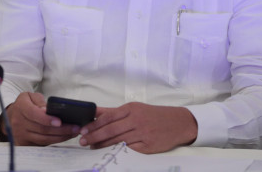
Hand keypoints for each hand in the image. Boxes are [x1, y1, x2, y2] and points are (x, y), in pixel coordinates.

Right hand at [0, 92, 80, 145]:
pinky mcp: (24, 143)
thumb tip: (47, 111)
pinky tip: (64, 137)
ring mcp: (21, 135)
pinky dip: (54, 142)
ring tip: (73, 133)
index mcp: (21, 107)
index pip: (34, 114)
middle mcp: (19, 122)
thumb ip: (40, 101)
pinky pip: (41, 145)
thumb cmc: (25, 104)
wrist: (11, 116)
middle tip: (75, 128)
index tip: (60, 121)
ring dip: (60, 137)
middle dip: (61, 129)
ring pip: (43, 139)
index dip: (47, 119)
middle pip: (42, 129)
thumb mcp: (31, 96)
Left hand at [78, 103, 197, 153]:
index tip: (83, 130)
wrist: (179, 123)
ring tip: (92, 147)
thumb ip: (113, 112)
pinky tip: (108, 152)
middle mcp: (137, 120)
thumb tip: (94, 112)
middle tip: (83, 141)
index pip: (108, 117)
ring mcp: (143, 134)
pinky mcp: (148, 146)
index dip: (94, 124)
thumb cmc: (154, 115)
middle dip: (94, 136)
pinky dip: (117, 150)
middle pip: (111, 130)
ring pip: (118, 140)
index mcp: (132, 109)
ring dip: (103, 145)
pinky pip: (129, 149)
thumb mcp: (135, 108)